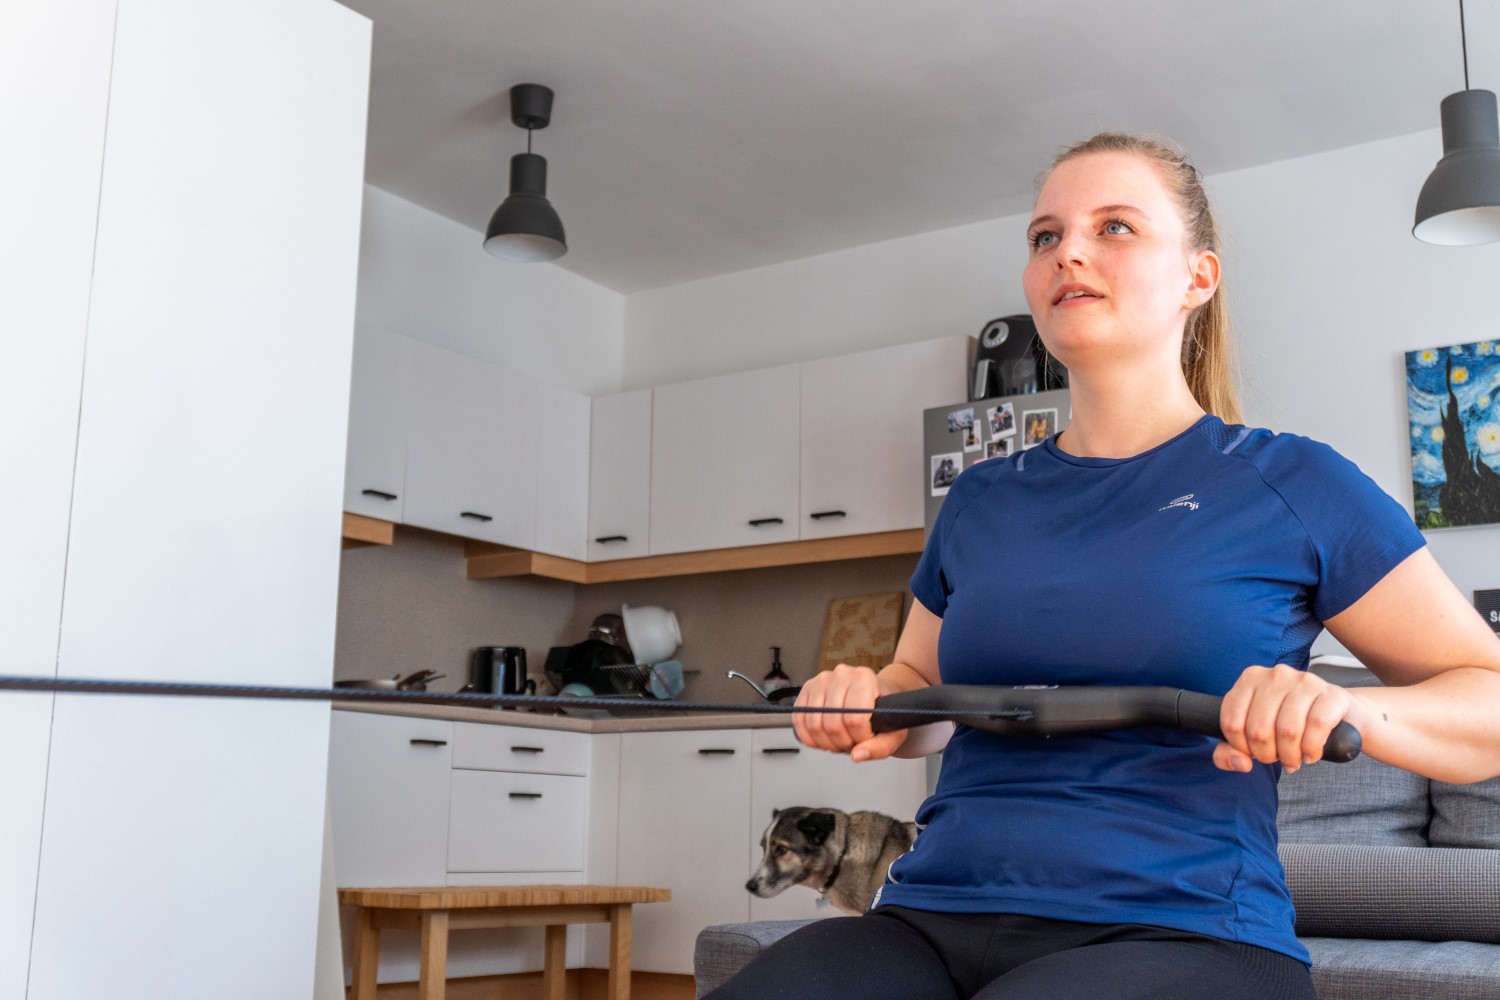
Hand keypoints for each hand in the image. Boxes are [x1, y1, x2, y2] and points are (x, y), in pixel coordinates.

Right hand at [792, 663, 908, 762]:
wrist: (874, 695)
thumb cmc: (883, 710)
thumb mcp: (893, 731)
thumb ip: (881, 747)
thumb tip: (858, 755)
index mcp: (864, 678)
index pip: (854, 718)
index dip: (859, 738)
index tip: (865, 740)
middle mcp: (841, 674)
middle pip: (832, 723)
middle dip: (842, 743)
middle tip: (852, 744)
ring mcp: (821, 681)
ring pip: (814, 724)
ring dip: (826, 742)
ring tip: (839, 741)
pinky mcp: (807, 690)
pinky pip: (799, 719)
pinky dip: (808, 737)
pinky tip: (822, 739)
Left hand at [1215, 664, 1363, 772]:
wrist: (1339, 714)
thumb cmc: (1291, 724)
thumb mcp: (1256, 735)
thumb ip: (1230, 752)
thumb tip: (1240, 763)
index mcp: (1250, 679)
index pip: (1232, 722)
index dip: (1241, 747)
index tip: (1253, 753)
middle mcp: (1275, 675)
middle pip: (1259, 730)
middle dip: (1266, 755)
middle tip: (1277, 758)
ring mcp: (1304, 681)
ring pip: (1287, 730)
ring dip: (1290, 756)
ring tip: (1294, 759)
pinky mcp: (1331, 694)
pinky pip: (1316, 727)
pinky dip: (1312, 749)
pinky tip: (1311, 754)